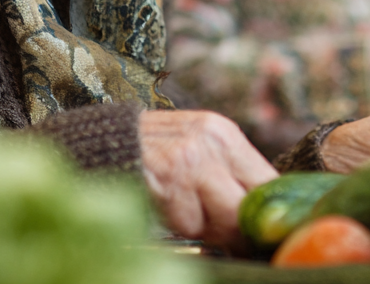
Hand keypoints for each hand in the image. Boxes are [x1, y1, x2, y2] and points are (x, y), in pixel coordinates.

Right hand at [140, 109, 276, 247]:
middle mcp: (214, 140)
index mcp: (226, 135)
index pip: (271, 182)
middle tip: (219, 231)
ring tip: (183, 209)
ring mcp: (193, 157)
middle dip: (239, 227)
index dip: (266, 215)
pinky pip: (191, 222)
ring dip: (207, 226)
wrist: (99, 142)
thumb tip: (260, 224)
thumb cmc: (153, 155)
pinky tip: (163, 204)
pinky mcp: (170, 177)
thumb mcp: (197, 153)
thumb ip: (228, 180)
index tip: (261, 234)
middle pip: (252, 203)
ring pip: (227, 218)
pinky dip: (180, 224)